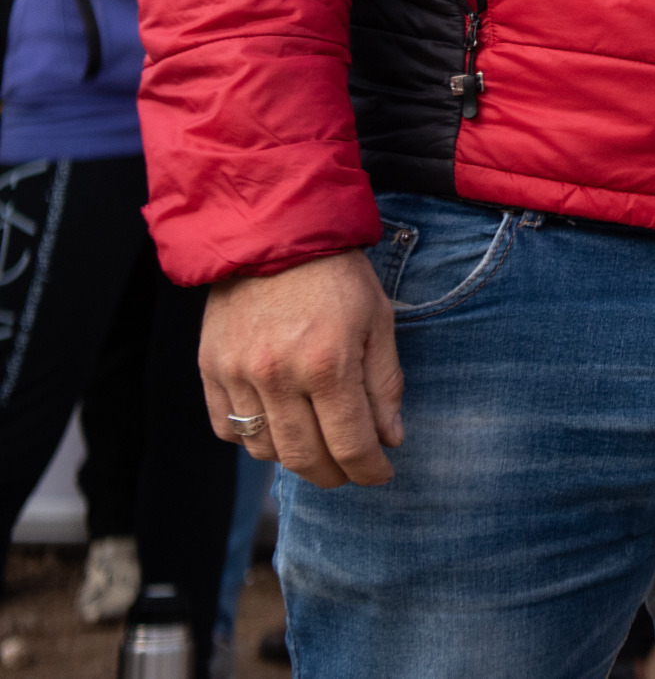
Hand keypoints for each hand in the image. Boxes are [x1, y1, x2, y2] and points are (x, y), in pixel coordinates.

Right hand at [200, 250, 404, 487]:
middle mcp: (277, 376)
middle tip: (352, 469)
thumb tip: (390, 439)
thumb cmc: (336, 276)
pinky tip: (278, 426)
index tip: (381, 474)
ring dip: (294, 459)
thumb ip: (384, 384)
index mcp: (327, 364)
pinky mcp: (210, 370)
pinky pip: (227, 429)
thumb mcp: (379, 320)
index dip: (369, 469)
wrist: (273, 234)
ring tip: (317, 446)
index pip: (349, 444)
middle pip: (303, 458)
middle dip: (334, 474)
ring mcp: (238, 375)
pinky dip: (253, 439)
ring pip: (264, 450)